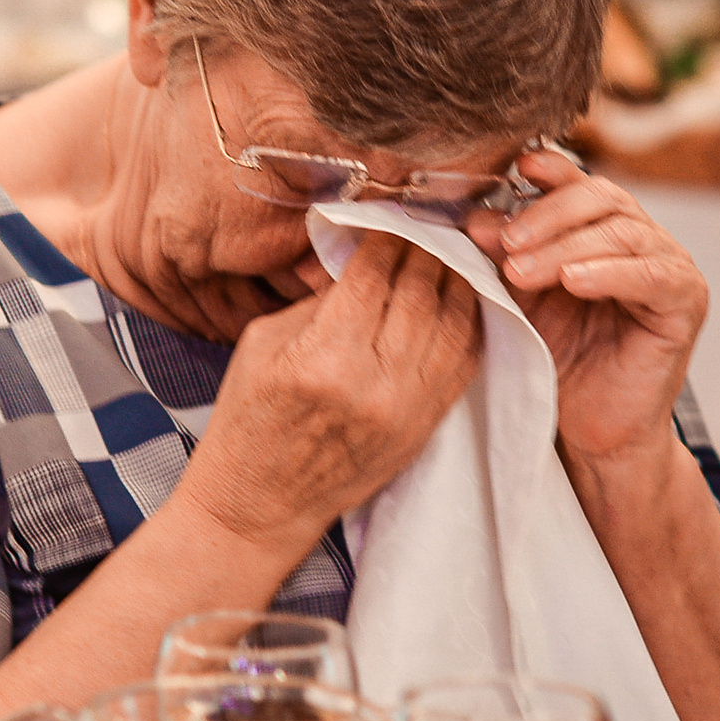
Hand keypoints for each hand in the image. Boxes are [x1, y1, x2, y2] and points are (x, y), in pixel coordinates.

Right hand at [179, 236, 482, 548]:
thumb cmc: (248, 420)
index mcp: (323, 358)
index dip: (386, 235)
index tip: (390, 214)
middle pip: (421, 292)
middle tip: (428, 221)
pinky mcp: (423, 428)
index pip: (374, 274)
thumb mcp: (262, 345)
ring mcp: (406, 410)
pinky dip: (470, 323)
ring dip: (457, 279)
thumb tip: (362, 257)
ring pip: (453, 323)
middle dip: (426, 248)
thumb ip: (318, 301)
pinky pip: (463, 363)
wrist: (259, 506)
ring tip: (451, 251)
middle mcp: (373, 384)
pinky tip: (462, 298)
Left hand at [465, 150, 704, 466]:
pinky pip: (652, 275)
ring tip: (522, 270)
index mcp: (605, 230)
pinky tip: (574, 281)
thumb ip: (505, 257)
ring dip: (566, 246)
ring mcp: (670, 268)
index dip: (551, 171)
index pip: (581, 184)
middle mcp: (643, 240)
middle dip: (547, 214)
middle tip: (505, 241)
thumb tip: (474, 217)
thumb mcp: (522, 299)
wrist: (590, 431)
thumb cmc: (558, 362)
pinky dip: (610, 272)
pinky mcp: (686, 303)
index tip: (513, 169)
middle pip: (602, 199)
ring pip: (623, 232)